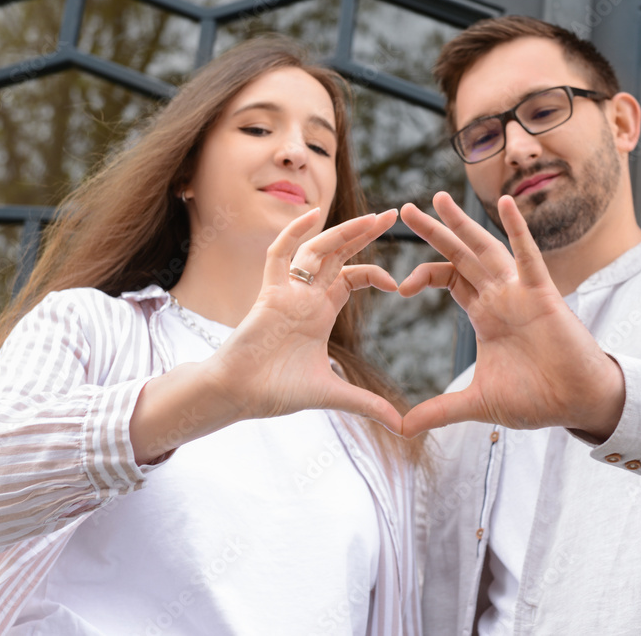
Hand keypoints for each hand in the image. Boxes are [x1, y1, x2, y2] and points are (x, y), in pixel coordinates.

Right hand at [207, 208, 402, 430]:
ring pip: (315, 250)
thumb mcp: (333, 394)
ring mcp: (287, 292)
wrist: (239, 396)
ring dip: (342, 231)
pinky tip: (311, 216)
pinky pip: (277, 255)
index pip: (350, 277)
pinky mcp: (268, 294)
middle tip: (392, 215)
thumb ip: (367, 404)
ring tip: (371, 218)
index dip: (374, 273)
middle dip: (364, 233)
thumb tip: (401, 426)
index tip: (399, 284)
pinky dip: (292, 234)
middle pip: (337, 254)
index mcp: (320, 312)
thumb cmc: (276, 391)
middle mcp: (305, 296)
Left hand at [397, 192, 624, 438]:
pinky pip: (529, 256)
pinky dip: (518, 229)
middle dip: (434, 232)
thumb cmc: (537, 399)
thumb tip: (400, 428)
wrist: (577, 404)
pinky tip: (506, 202)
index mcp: (484, 314)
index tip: (399, 287)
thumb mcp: (477, 404)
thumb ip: (438, 411)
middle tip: (405, 208)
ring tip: (438, 198)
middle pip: (460, 255)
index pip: (449, 278)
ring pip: (486, 248)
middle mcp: (500, 297)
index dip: (422, 275)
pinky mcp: (544, 295)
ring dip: (463, 223)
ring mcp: (521, 292)